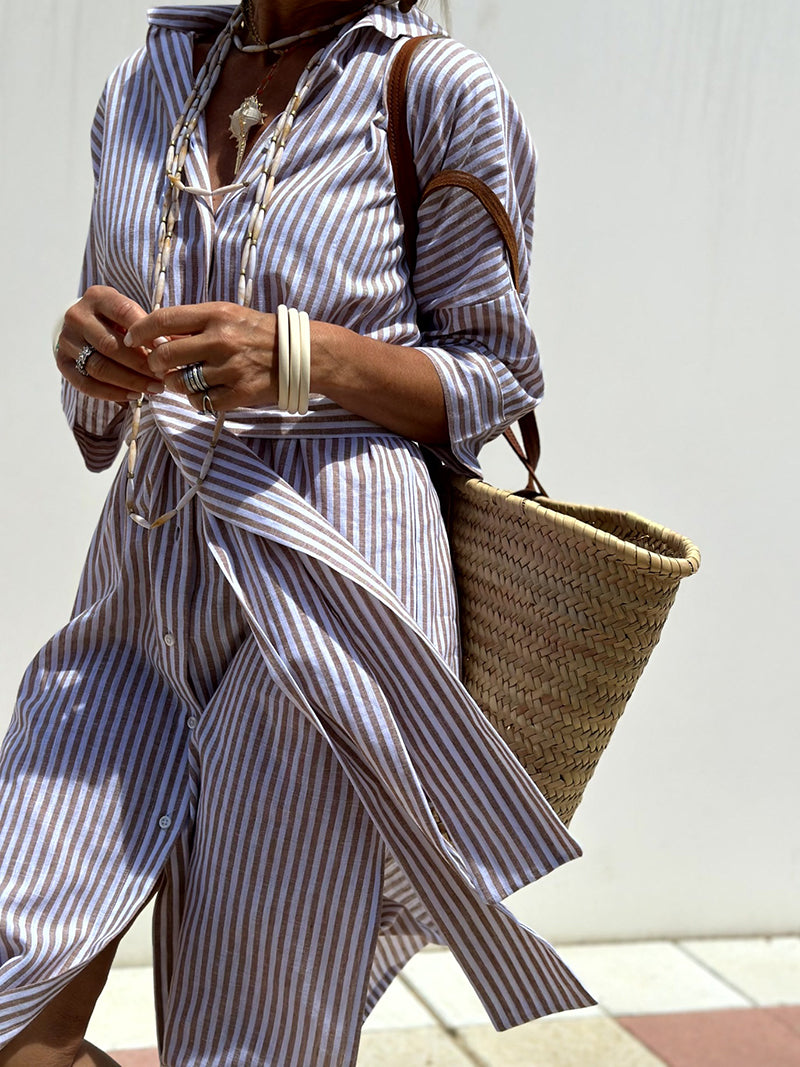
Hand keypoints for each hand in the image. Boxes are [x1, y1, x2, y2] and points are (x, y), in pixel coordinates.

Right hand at [55, 286, 163, 402]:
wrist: (82, 328)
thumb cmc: (116, 321)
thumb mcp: (131, 314)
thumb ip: (149, 327)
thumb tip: (176, 346)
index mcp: (97, 297)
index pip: (123, 313)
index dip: (145, 333)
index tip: (166, 349)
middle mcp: (77, 316)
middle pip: (110, 345)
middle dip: (140, 364)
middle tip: (163, 377)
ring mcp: (66, 340)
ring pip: (99, 367)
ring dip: (130, 381)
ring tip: (154, 389)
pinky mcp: (62, 363)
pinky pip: (86, 384)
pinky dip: (112, 393)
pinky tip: (134, 396)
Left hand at [124, 303, 277, 413]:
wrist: (300, 355)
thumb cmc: (258, 333)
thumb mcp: (228, 316)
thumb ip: (194, 324)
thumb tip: (157, 334)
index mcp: (216, 315)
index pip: (163, 320)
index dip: (140, 331)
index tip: (130, 340)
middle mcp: (221, 340)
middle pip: (166, 355)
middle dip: (155, 364)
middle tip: (159, 367)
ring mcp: (230, 368)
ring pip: (181, 382)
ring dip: (177, 385)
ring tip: (185, 380)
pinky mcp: (240, 393)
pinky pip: (201, 402)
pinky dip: (197, 400)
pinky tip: (204, 393)